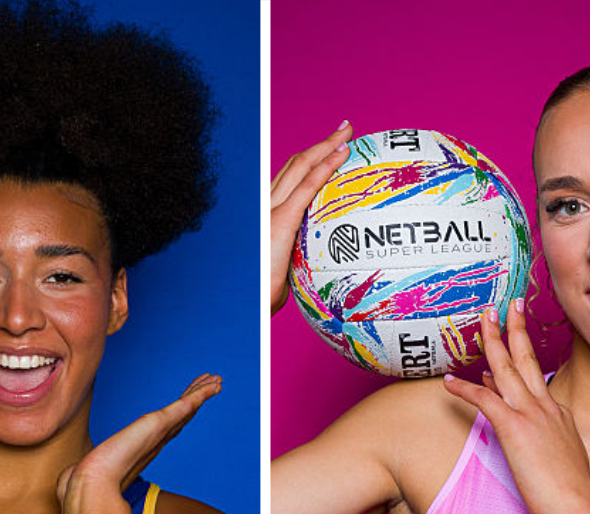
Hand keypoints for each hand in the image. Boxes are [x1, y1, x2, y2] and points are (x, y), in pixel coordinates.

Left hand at [58, 374, 221, 507]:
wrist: (91, 487)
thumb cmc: (86, 484)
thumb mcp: (88, 471)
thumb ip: (85, 471)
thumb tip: (67, 481)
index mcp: (140, 450)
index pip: (164, 428)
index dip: (177, 416)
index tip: (186, 406)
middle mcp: (154, 443)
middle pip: (181, 417)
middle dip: (194, 401)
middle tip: (210, 387)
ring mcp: (159, 434)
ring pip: (187, 409)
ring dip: (201, 393)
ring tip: (215, 380)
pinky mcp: (159, 424)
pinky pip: (185, 405)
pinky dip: (200, 395)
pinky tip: (211, 385)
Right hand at [270, 121, 351, 316]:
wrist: (241, 308)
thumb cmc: (258, 302)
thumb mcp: (281, 281)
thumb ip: (297, 268)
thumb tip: (321, 278)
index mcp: (264, 218)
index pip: (288, 182)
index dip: (310, 162)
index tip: (331, 150)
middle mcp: (264, 207)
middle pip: (294, 166)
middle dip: (321, 144)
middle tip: (345, 130)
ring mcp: (270, 211)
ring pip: (300, 167)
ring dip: (326, 146)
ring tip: (348, 133)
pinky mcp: (280, 220)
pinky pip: (307, 187)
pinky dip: (326, 167)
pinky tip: (342, 155)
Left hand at [441, 300, 589, 513]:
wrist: (577, 505)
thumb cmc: (568, 489)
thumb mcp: (558, 453)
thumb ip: (542, 433)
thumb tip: (522, 418)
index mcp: (557, 413)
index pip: (532, 378)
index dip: (515, 360)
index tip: (503, 344)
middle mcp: (545, 407)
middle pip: (526, 358)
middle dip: (515, 327)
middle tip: (505, 303)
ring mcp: (531, 415)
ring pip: (507, 368)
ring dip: (493, 340)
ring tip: (482, 318)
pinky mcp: (514, 428)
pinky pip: (485, 400)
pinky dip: (465, 389)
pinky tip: (448, 381)